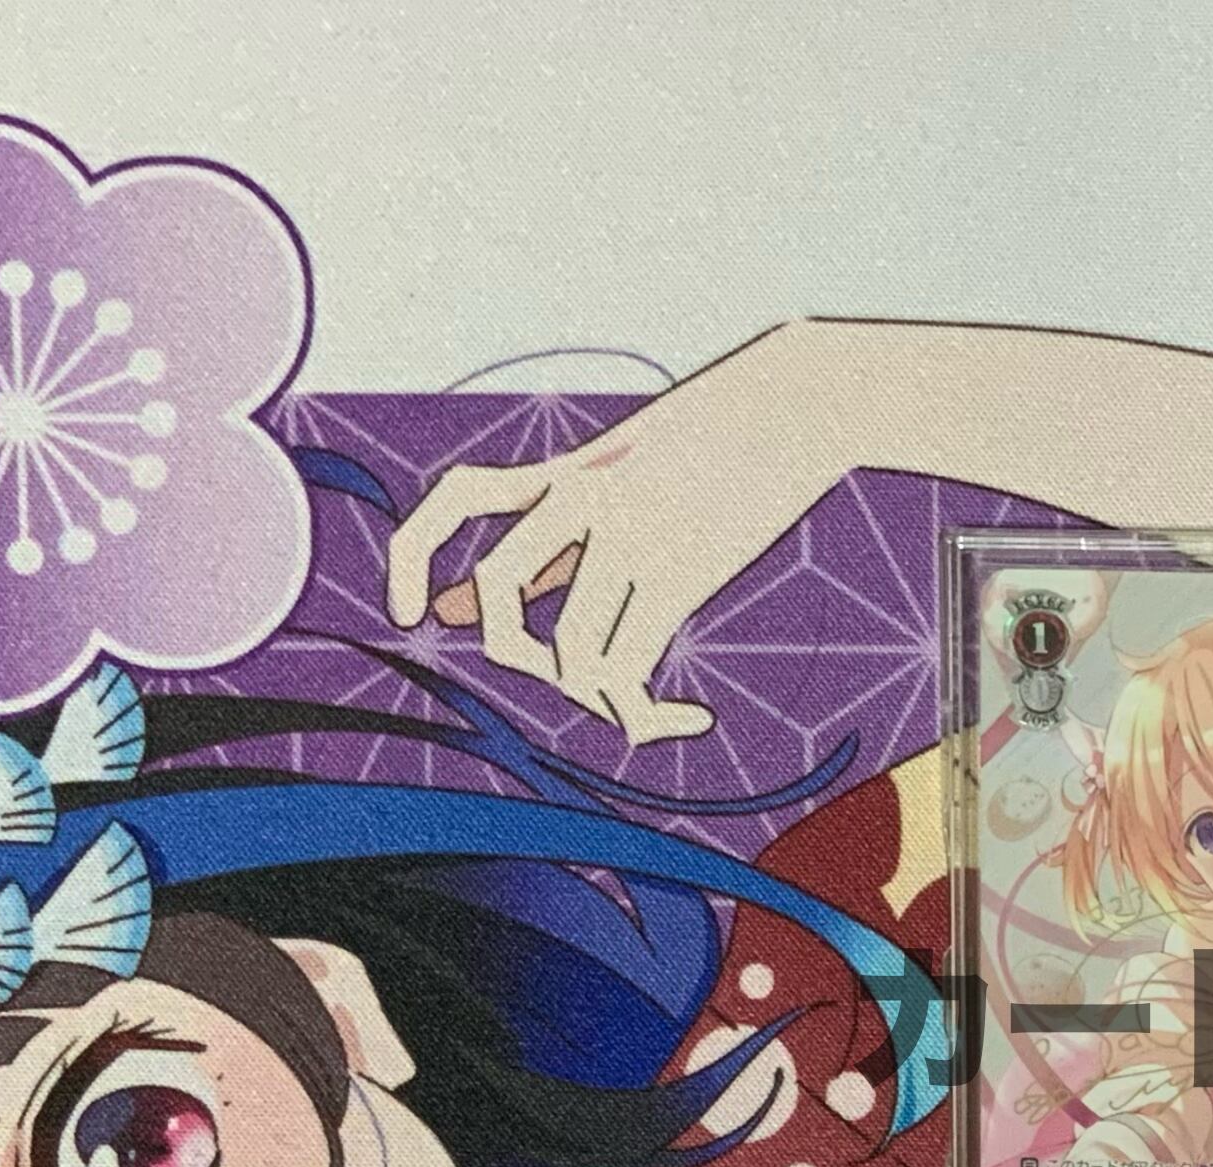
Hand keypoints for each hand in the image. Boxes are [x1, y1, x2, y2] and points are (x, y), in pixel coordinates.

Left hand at [385, 324, 863, 743]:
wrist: (800, 403)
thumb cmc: (723, 439)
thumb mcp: (626, 476)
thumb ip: (546, 539)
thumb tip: (455, 607)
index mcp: (565, 471)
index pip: (457, 498)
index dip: (412, 557)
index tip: (413, 613)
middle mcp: (582, 497)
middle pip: (500, 589)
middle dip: (518, 656)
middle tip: (570, 680)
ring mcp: (630, 533)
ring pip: (570, 652)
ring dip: (601, 701)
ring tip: (644, 708)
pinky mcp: (682, 569)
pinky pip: (631, 669)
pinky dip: (650, 718)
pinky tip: (692, 718)